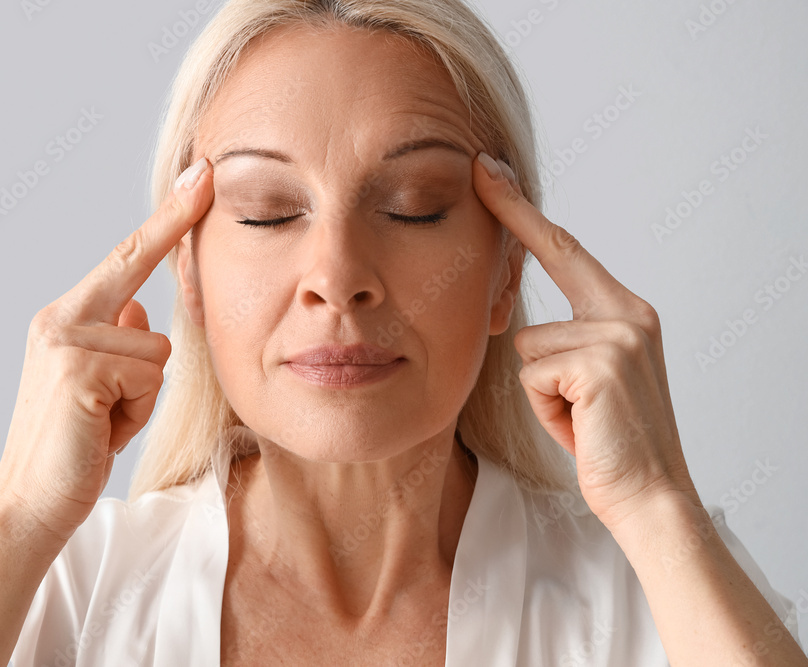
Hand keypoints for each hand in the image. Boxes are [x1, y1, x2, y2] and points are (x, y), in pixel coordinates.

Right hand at [0, 157, 214, 545]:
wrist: (31, 505)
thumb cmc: (75, 448)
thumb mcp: (102, 387)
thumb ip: (117, 342)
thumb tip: (138, 309)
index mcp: (65, 319)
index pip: (124, 259)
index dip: (167, 219)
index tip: (201, 178)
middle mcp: (60, 319)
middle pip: (137, 275)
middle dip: (172, 229)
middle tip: (206, 174)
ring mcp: (66, 341)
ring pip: (156, 348)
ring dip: (144, 395)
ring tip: (107, 422)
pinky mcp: (78, 370)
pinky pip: (148, 376)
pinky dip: (136, 413)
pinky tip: (102, 431)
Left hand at [471, 152, 700, 529]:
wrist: (649, 495)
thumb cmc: (607, 440)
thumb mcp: (586, 380)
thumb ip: (564, 340)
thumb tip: (517, 324)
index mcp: (626, 312)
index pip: (565, 248)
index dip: (521, 211)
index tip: (488, 172)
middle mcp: (628, 313)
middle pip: (545, 272)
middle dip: (517, 254)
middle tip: (493, 195)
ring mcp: (618, 335)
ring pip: (526, 343)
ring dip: (539, 389)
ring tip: (577, 416)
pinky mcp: (600, 363)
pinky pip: (532, 374)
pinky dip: (545, 407)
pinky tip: (579, 426)